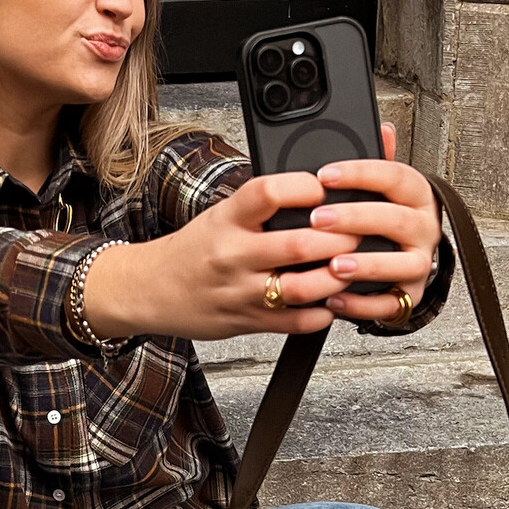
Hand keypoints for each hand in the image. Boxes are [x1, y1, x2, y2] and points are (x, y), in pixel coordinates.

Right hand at [81, 123, 439, 341]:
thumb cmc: (193, 250)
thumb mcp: (220, 215)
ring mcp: (241, 291)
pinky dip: (322, 313)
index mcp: (226, 219)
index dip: (302, 188)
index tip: (324, 186)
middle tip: (359, 230)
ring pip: (301, 288)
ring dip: (335, 278)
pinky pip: (295, 322)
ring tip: (352, 266)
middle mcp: (233, 255)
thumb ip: (261, 206)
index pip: (266, 193)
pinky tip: (333, 300)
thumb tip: (315, 187)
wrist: (150, 290)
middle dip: (337, 238)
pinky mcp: (248, 321)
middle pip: (296, 245)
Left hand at [311, 124, 440, 326]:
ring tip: (333, 265)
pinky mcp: (408, 296)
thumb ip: (377, 162)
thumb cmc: (384, 219)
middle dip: (356, 218)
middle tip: (318, 219)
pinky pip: (390, 304)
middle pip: (396, 220)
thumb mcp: (382, 188)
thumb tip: (382, 128)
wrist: (403, 262)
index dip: (360, 174)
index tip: (325, 174)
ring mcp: (419, 264)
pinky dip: (362, 304)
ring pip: (401, 264)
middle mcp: (424, 228)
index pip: (395, 176)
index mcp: (416, 196)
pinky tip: (334, 299)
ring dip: (367, 265)